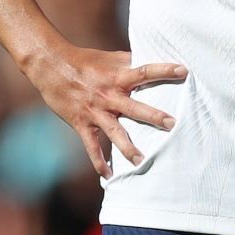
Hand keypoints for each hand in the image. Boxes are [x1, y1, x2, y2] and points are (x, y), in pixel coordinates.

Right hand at [26, 44, 187, 178]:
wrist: (50, 65)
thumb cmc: (84, 59)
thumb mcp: (109, 58)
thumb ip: (130, 62)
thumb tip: (152, 59)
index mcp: (117, 76)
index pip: (144, 71)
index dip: (163, 70)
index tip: (183, 71)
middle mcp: (108, 95)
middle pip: (134, 107)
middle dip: (153, 116)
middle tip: (172, 125)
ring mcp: (94, 111)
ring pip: (114, 132)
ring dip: (128, 148)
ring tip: (142, 162)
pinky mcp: (81, 123)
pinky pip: (91, 146)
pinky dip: (99, 162)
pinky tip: (108, 176)